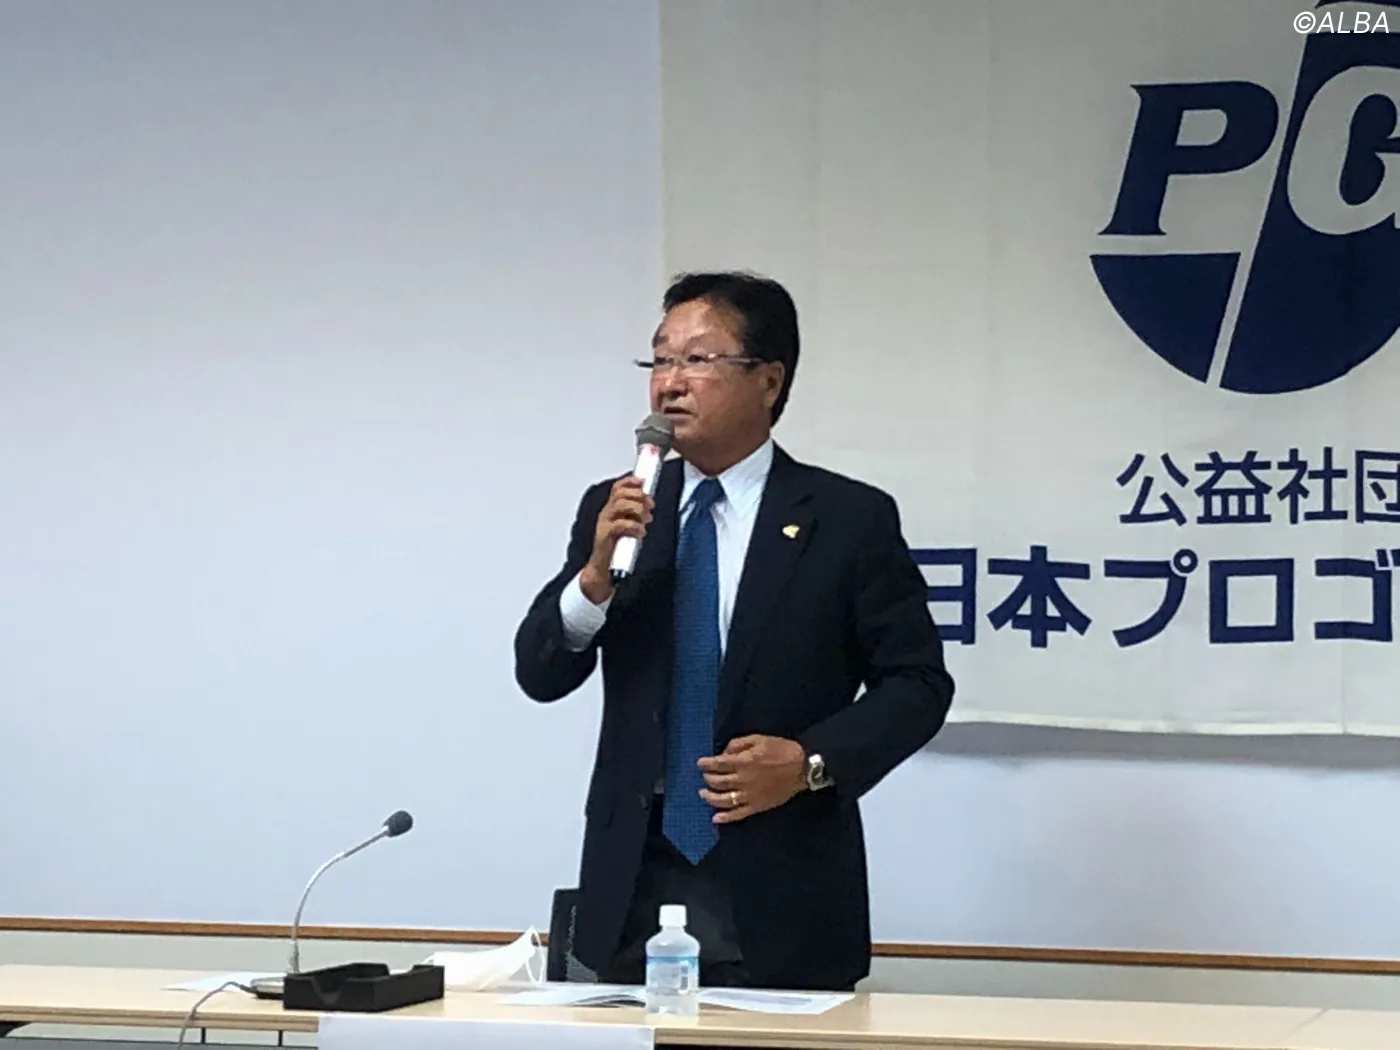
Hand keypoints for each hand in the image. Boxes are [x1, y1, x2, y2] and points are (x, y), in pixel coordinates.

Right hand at [580, 475, 653, 602]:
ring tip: (646, 519)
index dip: (629, 481)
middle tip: (650, 506)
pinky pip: (620, 524)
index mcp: (610, 509)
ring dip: (637, 510)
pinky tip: (641, 532)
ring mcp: (603, 523)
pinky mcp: (604, 535)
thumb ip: (635, 514)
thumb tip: (649, 503)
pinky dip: (634, 526)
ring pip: (620, 505)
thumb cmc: (616, 548)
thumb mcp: (627, 526)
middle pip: (620, 494)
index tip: (643, 482)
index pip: (617, 488)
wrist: (602, 568)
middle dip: (638, 496)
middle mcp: (606, 513)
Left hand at [698, 735, 806, 823]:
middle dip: (707, 778)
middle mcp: (742, 780)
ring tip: (703, 794)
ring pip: (723, 799)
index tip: (700, 763)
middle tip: (704, 776)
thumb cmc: (781, 750)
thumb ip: (738, 744)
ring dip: (710, 797)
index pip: (717, 764)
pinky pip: (738, 814)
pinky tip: (716, 818)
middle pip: (717, 782)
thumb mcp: (758, 739)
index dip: (705, 763)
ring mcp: (749, 795)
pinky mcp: (757, 806)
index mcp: (742, 762)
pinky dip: (725, 817)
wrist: (802, 768)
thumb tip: (724, 753)